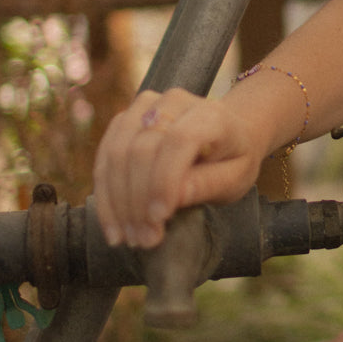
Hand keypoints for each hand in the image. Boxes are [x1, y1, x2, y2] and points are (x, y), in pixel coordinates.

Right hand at [92, 88, 265, 247]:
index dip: (164, 179)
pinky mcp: (124, 120)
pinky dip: (105, 193)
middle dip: (138, 200)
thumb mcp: (237, 177)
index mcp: (210, 114)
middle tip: (144, 238)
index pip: (180, 140)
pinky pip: (105, 156)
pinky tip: (113, 223)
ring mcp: (145, 107)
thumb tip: (174, 197)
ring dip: (117, 201)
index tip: (159, 217)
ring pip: (117, 152)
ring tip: (128, 236)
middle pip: (142, 149)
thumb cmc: (233, 159)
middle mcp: (174, 102)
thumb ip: (209, 184)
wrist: (225, 135)